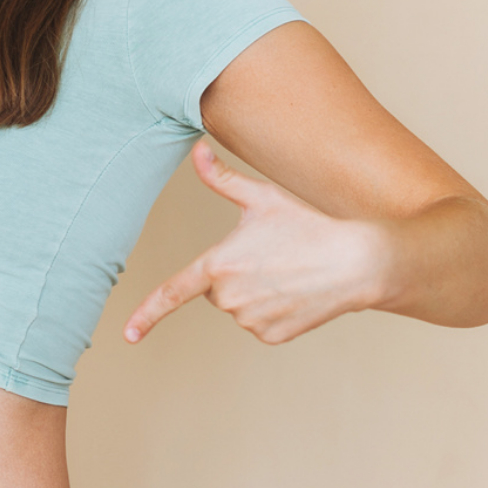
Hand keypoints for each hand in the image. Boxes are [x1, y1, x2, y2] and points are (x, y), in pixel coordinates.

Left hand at [123, 141, 391, 345]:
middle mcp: (229, 298)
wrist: (359, 262)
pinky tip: (298, 292)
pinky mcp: (272, 336)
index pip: (173, 293)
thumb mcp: (264, 197)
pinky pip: (262, 324)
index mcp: (218, 265)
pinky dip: (276, 310)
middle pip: (215, 289)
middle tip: (271, 255)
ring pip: (239, 307)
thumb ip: (222, 178)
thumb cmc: (310, 224)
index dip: (147, 314)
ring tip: (289, 271)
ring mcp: (251, 321)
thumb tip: (197, 150)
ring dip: (256, 292)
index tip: (127, 336)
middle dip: (234, 274)